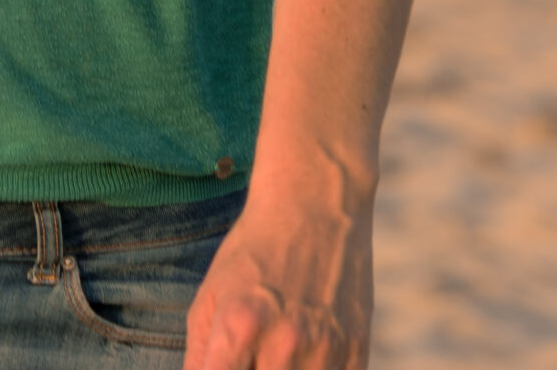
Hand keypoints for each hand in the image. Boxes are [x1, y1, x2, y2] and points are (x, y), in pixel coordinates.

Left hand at [185, 191, 372, 367]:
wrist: (314, 202)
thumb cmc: (253, 252)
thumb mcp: (211, 296)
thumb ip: (199, 356)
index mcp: (240, 325)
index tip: (224, 366)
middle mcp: (285, 342)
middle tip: (252, 355)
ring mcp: (326, 350)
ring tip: (276, 351)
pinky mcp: (357, 353)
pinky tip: (305, 353)